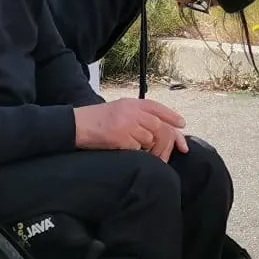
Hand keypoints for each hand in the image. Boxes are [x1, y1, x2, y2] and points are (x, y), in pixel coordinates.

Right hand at [74, 98, 188, 160]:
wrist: (76, 125)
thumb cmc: (97, 120)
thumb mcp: (119, 110)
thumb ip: (138, 115)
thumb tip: (159, 128)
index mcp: (131, 103)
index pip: (157, 108)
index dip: (171, 116)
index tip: (182, 124)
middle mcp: (131, 112)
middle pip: (159, 127)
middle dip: (166, 142)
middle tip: (166, 155)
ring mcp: (126, 124)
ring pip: (149, 139)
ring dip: (149, 149)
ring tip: (140, 151)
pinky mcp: (120, 138)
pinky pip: (137, 149)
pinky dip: (135, 152)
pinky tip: (126, 151)